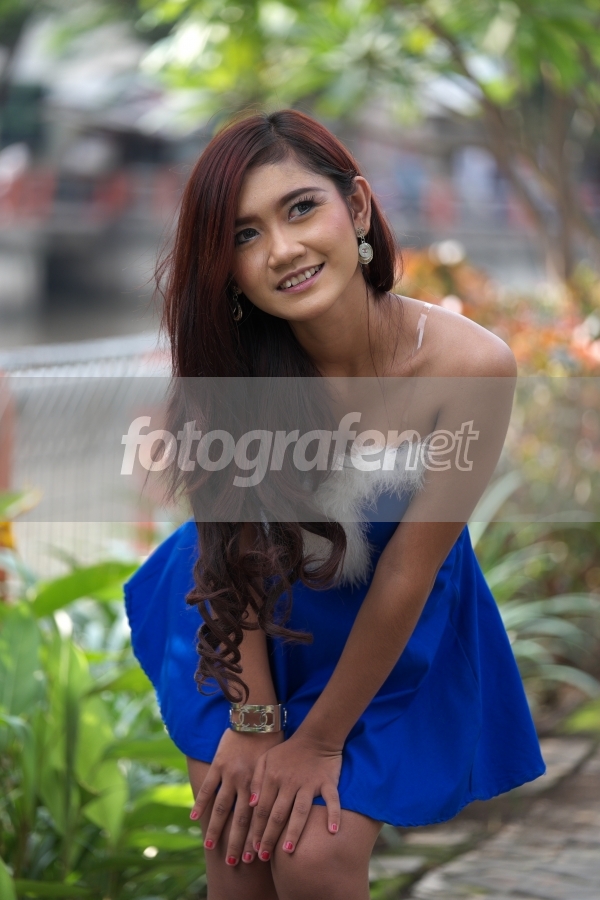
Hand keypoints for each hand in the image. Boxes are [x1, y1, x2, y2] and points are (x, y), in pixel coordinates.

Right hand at [190, 727, 282, 864]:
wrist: (257, 716)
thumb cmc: (271, 739)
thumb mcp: (275, 764)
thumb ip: (268, 786)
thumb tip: (268, 808)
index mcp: (260, 784)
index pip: (257, 818)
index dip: (255, 838)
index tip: (254, 856)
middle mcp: (245, 783)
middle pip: (240, 819)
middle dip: (237, 842)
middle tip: (234, 861)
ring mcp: (229, 774)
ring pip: (221, 808)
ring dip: (217, 829)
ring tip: (211, 847)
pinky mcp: (218, 765)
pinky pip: (207, 787)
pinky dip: (200, 803)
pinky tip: (194, 818)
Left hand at [249, 732, 342, 859]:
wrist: (316, 735)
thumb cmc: (288, 750)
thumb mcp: (266, 758)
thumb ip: (257, 779)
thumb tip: (251, 805)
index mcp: (272, 777)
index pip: (262, 809)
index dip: (256, 830)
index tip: (252, 850)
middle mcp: (289, 782)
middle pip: (277, 815)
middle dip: (269, 838)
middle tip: (263, 858)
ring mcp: (309, 783)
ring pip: (300, 812)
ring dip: (293, 832)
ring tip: (287, 851)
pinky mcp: (327, 782)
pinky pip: (332, 800)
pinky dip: (334, 815)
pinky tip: (333, 832)